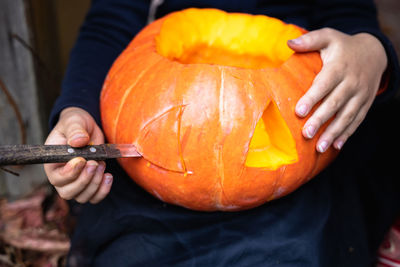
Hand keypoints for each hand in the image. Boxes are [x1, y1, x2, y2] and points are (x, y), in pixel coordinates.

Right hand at [44, 107, 112, 202]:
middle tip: (95, 163)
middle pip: (68, 192)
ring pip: (82, 197)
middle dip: (84, 180)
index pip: (56, 178)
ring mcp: (76, 182)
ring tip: (102, 165)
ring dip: (95, 184)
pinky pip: (95, 197)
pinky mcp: (90, 183)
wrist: (86, 127)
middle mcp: (62, 176)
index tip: (82, 160)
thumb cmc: (75, 124)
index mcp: (53, 162)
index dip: (70, 173)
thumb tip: (78, 141)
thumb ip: (75, 130)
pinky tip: (108, 176)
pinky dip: (103, 190)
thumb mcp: (74, 121)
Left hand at [288, 28, 387, 151]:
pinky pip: (357, 121)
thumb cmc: (343, 46)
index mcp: (339, 67)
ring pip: (347, 116)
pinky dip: (347, 134)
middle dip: (320, 120)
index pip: (324, 84)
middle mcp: (352, 82)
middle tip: (306, 134)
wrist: (374, 52)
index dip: (312, 98)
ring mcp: (360, 95)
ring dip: (333, 133)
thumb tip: (288, 43)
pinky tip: (336, 146)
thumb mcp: (329, 37)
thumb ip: (310, 40)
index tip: (298, 112)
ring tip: (319, 147)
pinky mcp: (365, 104)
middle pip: (335, 103)